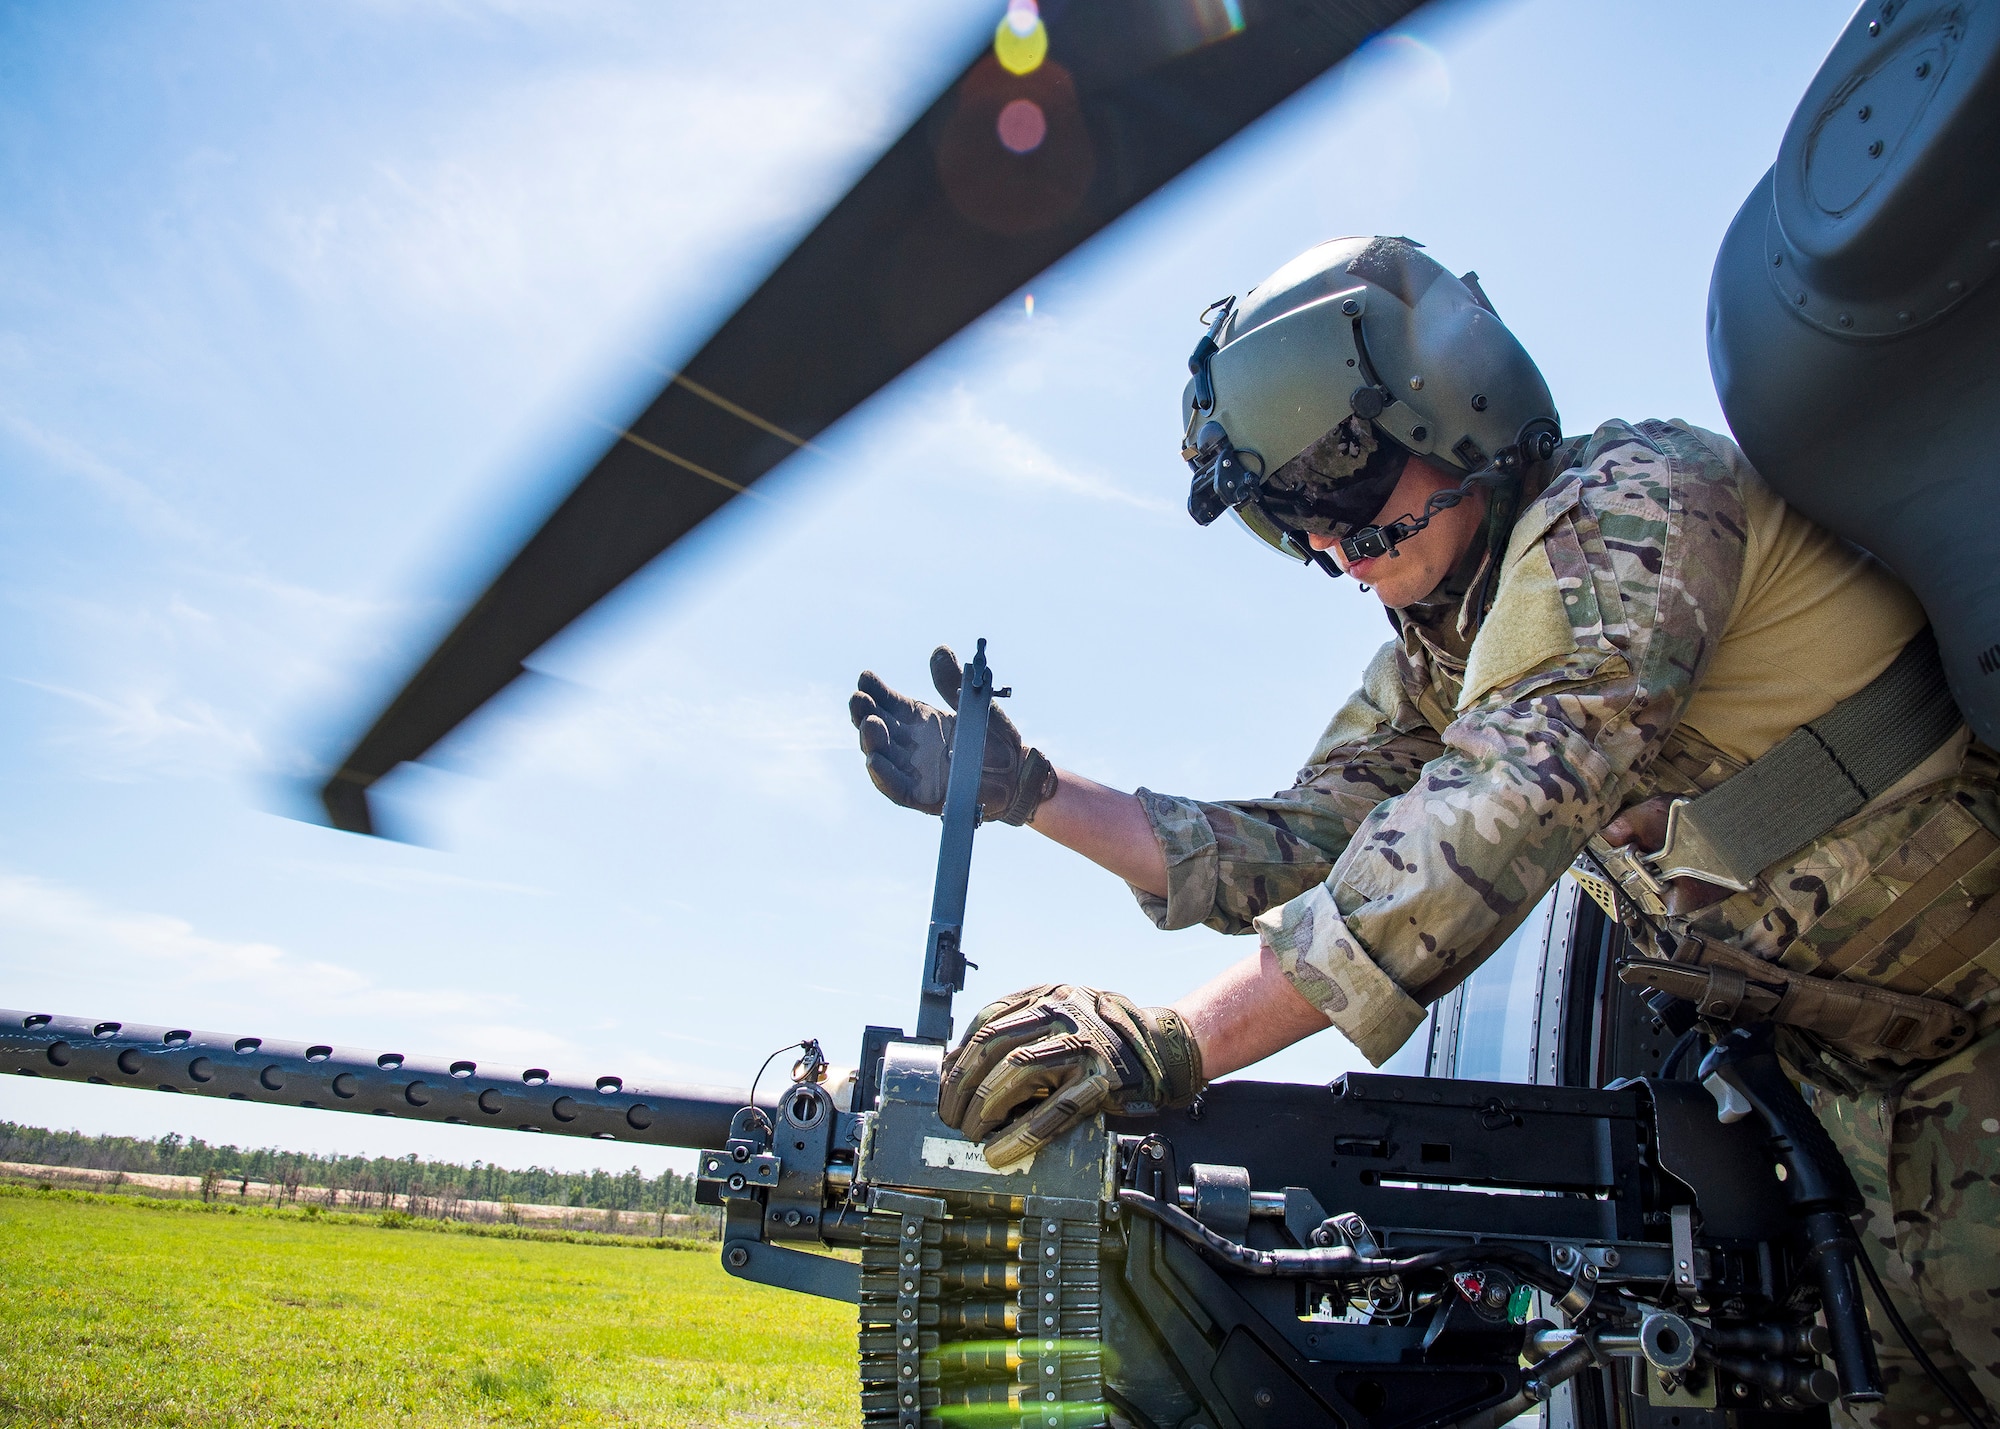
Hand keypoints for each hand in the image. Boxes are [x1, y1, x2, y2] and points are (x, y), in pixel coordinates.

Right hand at [849, 646, 1056, 824]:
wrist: (1017, 773)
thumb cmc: (994, 738)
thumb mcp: (973, 704)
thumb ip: (952, 682)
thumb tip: (940, 651)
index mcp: (919, 721)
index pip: (889, 704)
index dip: (876, 691)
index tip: (866, 676)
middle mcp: (910, 745)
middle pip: (879, 728)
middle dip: (864, 713)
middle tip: (858, 698)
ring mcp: (914, 770)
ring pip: (882, 756)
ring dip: (871, 741)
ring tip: (868, 723)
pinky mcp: (922, 795)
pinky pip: (897, 788)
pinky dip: (884, 775)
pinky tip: (874, 760)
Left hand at [938, 983, 1204, 1169]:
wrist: (1164, 1048)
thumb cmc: (1103, 1039)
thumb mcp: (1062, 1016)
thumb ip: (1023, 1030)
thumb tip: (965, 1067)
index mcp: (1047, 996)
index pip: (987, 1022)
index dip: (960, 1056)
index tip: (945, 1084)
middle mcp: (1062, 1012)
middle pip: (994, 1046)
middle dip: (963, 1085)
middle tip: (950, 1116)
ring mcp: (1083, 1045)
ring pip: (1017, 1073)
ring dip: (985, 1108)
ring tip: (971, 1134)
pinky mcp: (1102, 1080)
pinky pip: (1054, 1111)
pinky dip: (1021, 1134)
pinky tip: (1000, 1151)